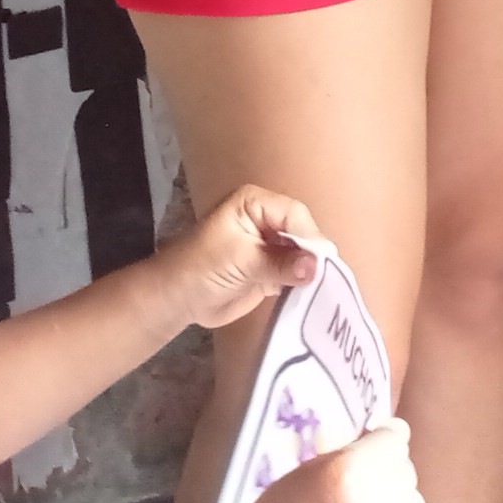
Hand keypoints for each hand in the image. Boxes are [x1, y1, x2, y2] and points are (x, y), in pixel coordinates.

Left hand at [153, 183, 326, 332]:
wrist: (177, 299)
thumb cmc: (201, 268)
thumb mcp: (242, 260)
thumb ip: (280, 263)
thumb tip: (316, 267)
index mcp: (256, 203)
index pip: (294, 214)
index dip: (309, 237)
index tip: (320, 263)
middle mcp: (267, 220)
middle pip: (303, 232)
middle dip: (313, 253)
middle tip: (325, 277)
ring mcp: (270, 246)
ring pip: (302, 253)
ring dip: (310, 270)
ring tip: (323, 288)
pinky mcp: (271, 270)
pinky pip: (296, 273)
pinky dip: (303, 283)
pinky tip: (313, 294)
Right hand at [222, 424, 424, 502]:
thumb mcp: (306, 469)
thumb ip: (346, 452)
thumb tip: (376, 437)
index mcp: (347, 469)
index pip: (395, 438)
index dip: (384, 438)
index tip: (376, 442)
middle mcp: (371, 501)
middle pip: (405, 469)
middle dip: (387, 469)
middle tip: (365, 478)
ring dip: (397, 500)